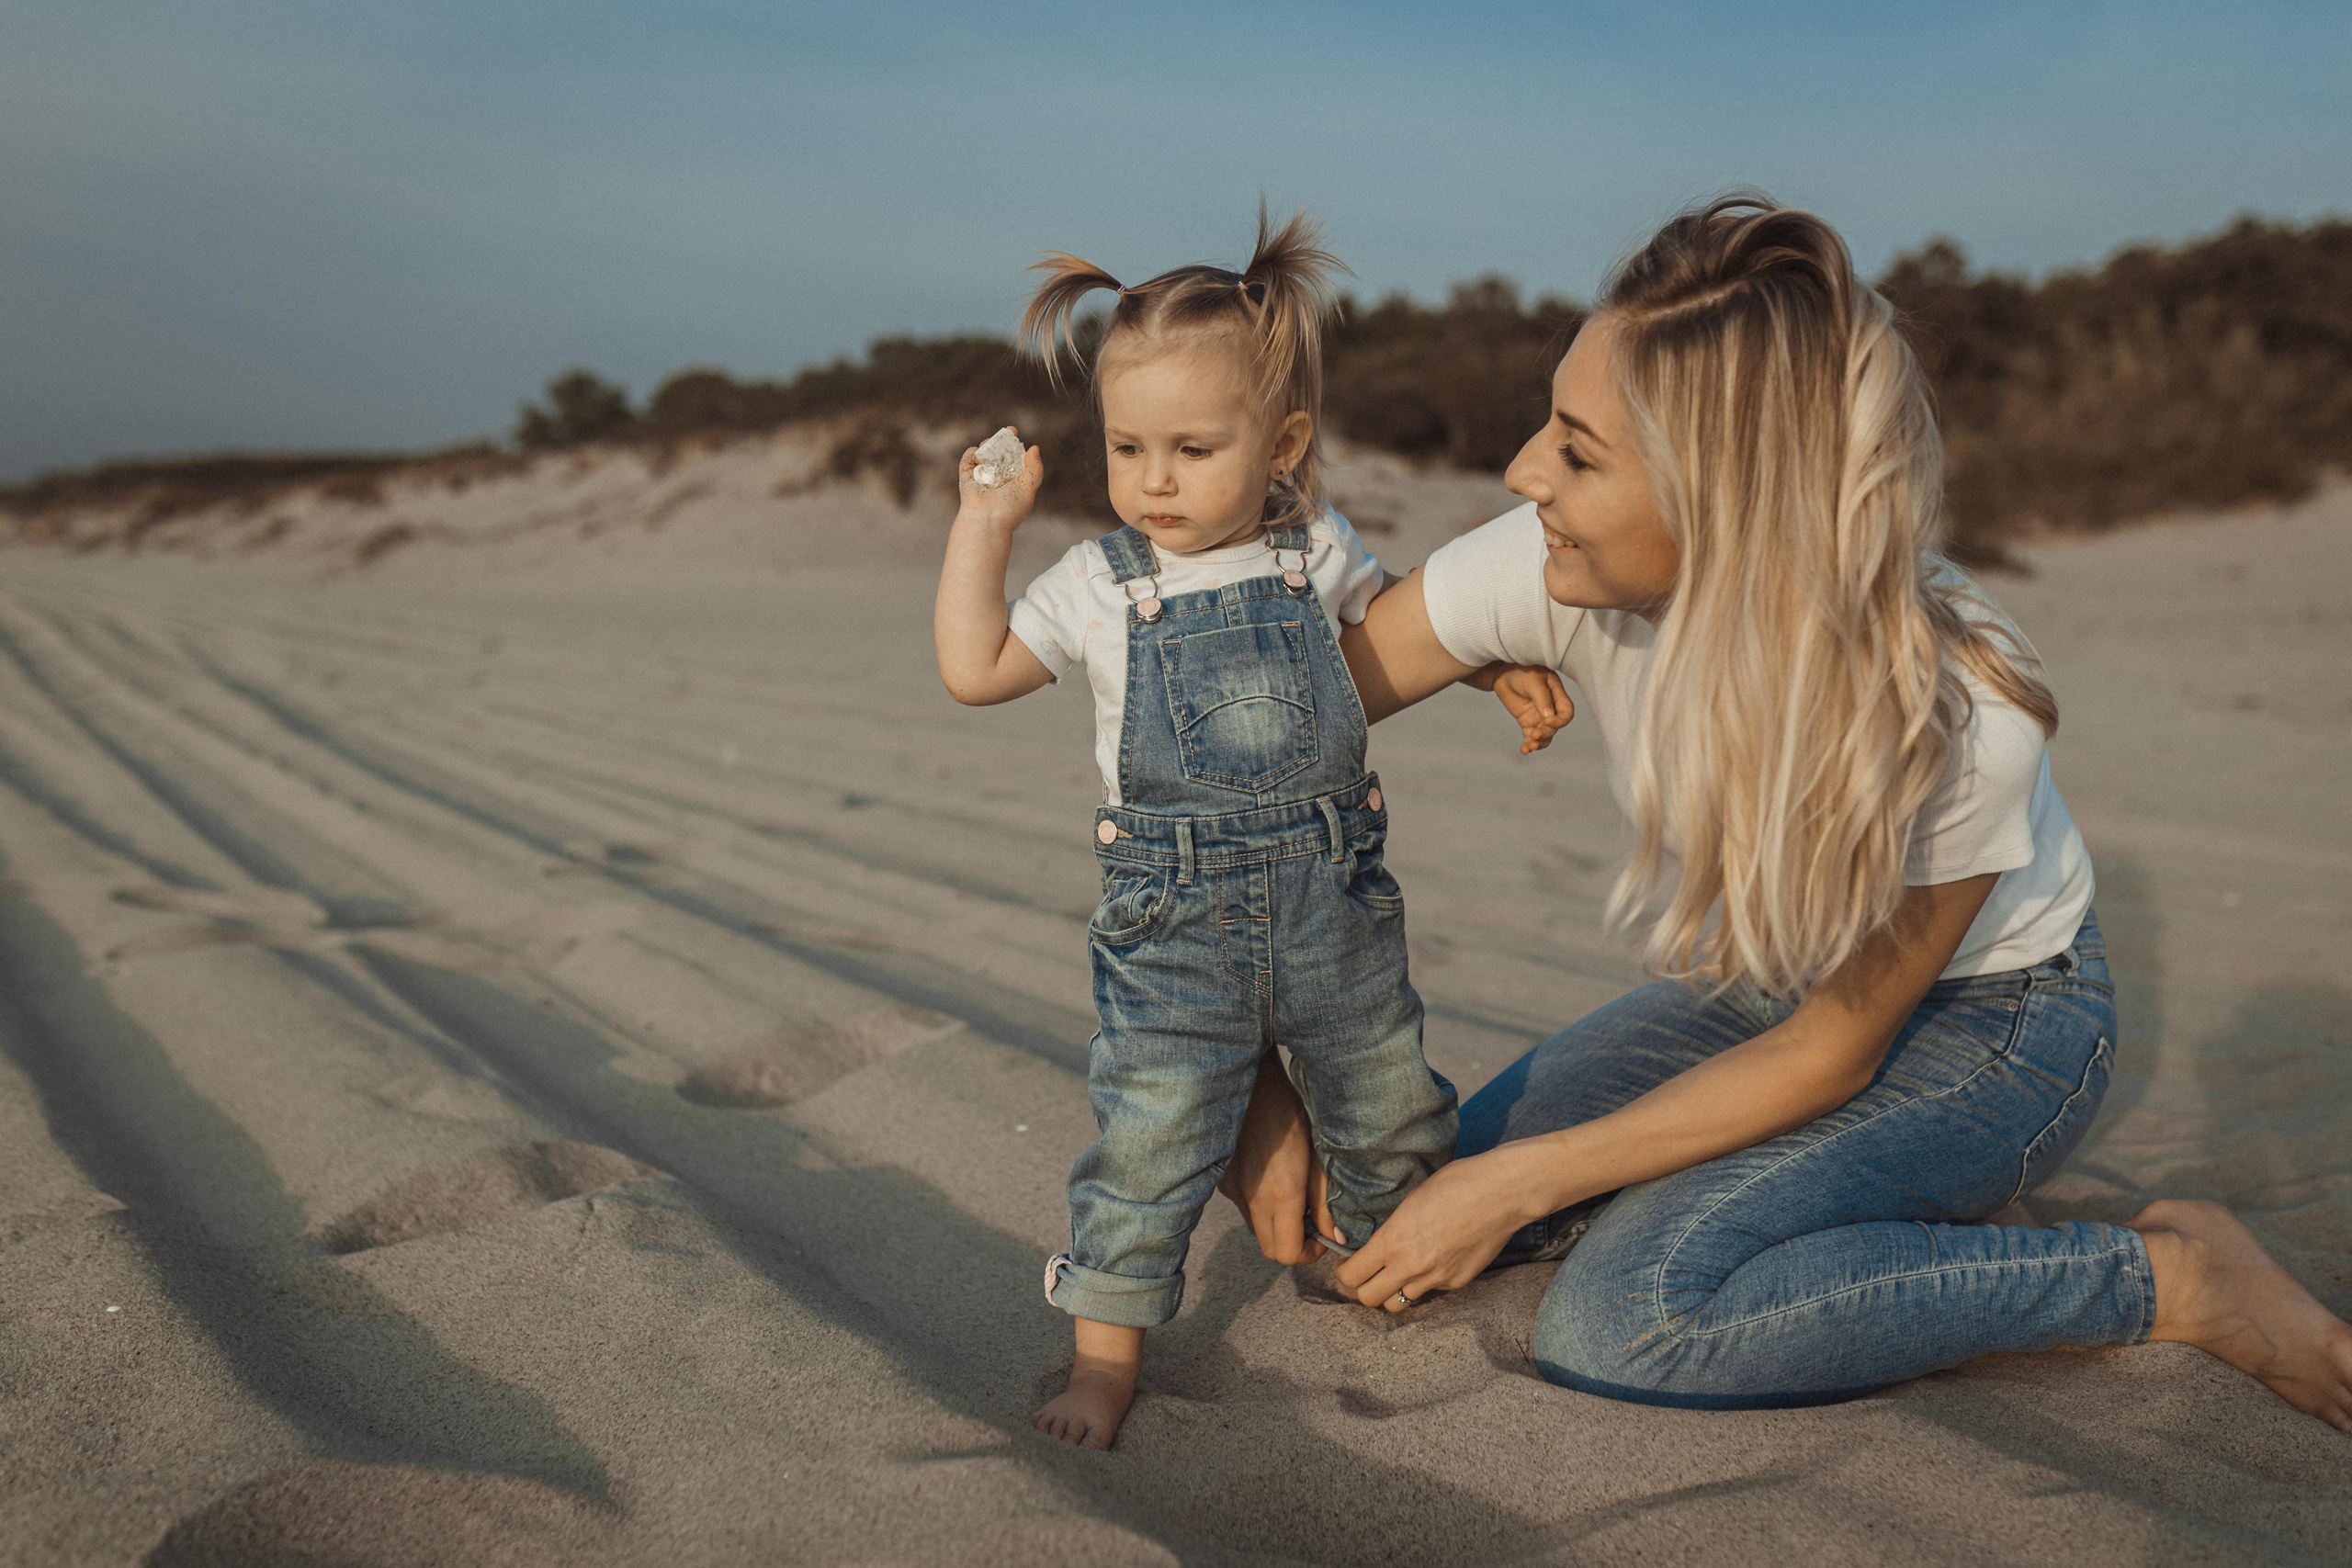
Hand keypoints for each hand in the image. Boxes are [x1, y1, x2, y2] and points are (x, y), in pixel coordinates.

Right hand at [955, 434, 1042, 529]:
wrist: (988, 520)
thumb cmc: (1011, 507)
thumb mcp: (1029, 487)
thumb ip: (1035, 468)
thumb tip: (1034, 447)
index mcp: (1011, 476)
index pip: (1012, 454)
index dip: (1012, 442)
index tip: (1013, 431)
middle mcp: (996, 474)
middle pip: (997, 450)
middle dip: (999, 439)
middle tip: (1006, 432)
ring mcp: (981, 475)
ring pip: (983, 451)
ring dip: (987, 445)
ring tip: (991, 447)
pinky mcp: (966, 476)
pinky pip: (967, 459)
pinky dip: (972, 453)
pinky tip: (978, 455)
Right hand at [1218, 1053, 1336, 1264]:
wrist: (1252, 1086)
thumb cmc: (1290, 1116)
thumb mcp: (1318, 1158)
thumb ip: (1327, 1203)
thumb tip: (1337, 1238)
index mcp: (1281, 1196)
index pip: (1288, 1254)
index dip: (1309, 1253)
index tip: (1322, 1236)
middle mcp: (1252, 1200)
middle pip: (1271, 1250)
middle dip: (1293, 1244)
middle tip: (1310, 1220)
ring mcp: (1233, 1192)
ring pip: (1257, 1230)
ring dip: (1277, 1226)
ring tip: (1292, 1195)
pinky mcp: (1223, 1182)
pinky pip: (1244, 1208)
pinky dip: (1260, 1207)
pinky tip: (1270, 1178)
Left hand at [1333, 1143, 1549, 1312]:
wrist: (1503, 1193)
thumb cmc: (1456, 1183)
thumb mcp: (1410, 1199)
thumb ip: (1391, 1228)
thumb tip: (1376, 1243)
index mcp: (1393, 1240)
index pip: (1351, 1276)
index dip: (1345, 1271)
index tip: (1350, 1261)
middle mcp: (1411, 1266)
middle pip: (1368, 1299)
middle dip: (1363, 1288)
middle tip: (1369, 1273)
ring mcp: (1436, 1278)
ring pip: (1400, 1302)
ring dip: (1394, 1291)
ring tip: (1400, 1271)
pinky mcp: (1457, 1282)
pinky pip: (1430, 1291)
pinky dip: (1425, 1282)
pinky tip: (1434, 1260)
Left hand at [1492, 665, 1573, 753]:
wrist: (1503, 672)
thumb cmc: (1521, 671)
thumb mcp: (1533, 681)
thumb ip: (1542, 698)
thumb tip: (1549, 717)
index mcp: (1557, 695)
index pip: (1566, 713)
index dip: (1560, 721)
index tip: (1547, 721)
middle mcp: (1551, 708)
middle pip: (1554, 727)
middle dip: (1545, 733)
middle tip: (1533, 735)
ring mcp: (1539, 717)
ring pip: (1544, 735)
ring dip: (1538, 743)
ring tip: (1529, 747)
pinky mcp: (1527, 722)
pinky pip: (1530, 737)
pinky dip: (1528, 745)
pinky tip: (1524, 750)